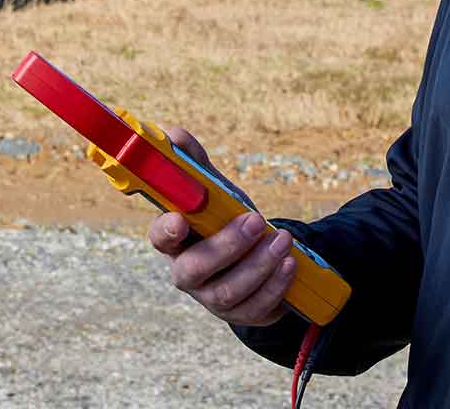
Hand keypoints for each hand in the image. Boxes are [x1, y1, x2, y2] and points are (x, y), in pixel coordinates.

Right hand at [146, 126, 295, 326]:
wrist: (259, 258)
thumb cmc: (227, 221)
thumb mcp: (217, 194)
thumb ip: (197, 166)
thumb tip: (175, 134)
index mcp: (175, 242)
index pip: (159, 239)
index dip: (165, 231)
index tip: (180, 219)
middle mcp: (188, 274)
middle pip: (193, 271)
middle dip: (226, 247)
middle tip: (255, 221)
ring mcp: (213, 299)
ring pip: (227, 292)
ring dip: (258, 265)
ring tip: (283, 239)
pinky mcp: (242, 314)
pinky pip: (256, 308)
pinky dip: (275, 286)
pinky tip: (290, 264)